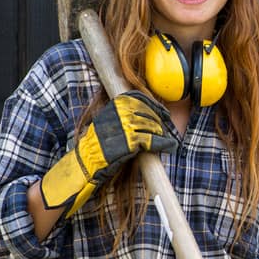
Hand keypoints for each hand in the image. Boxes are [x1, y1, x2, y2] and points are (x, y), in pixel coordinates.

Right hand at [40, 91, 176, 216]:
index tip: (165, 114)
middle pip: (149, 113)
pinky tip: (170, 146)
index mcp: (116, 104)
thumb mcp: (109, 119)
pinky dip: (164, 144)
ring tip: (167, 140)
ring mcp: (126, 126)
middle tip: (165, 130)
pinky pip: (153, 141)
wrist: (87, 159)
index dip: (156, 106)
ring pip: (153, 126)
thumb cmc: (99, 142)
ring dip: (162, 134)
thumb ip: (124, 113)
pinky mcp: (131, 141)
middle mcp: (121, 112)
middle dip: (160, 122)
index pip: (141, 98)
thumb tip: (147, 111)